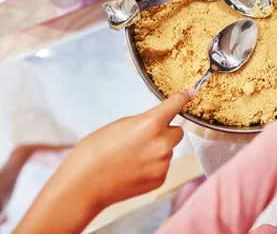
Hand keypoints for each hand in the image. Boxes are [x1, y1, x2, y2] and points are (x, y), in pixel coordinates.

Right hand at [55, 90, 191, 206]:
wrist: (85, 183)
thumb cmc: (96, 151)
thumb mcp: (121, 125)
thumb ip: (144, 122)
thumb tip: (157, 124)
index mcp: (151, 124)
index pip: (175, 104)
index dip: (183, 97)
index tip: (190, 93)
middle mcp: (162, 143)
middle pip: (177, 131)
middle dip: (166, 131)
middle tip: (145, 137)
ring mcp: (162, 163)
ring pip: (168, 150)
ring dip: (157, 150)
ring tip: (132, 157)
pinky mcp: (160, 179)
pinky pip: (162, 167)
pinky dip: (152, 166)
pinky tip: (133, 169)